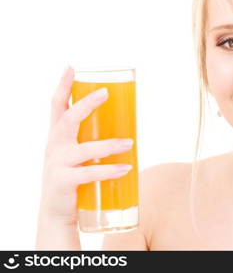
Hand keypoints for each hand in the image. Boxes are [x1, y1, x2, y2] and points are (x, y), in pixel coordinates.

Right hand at [39, 66, 133, 225]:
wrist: (56, 213)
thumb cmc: (71, 179)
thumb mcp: (75, 156)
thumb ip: (90, 141)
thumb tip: (126, 130)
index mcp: (57, 136)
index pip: (56, 106)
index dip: (62, 86)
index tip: (70, 67)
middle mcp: (54, 146)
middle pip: (68, 119)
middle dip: (86, 104)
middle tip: (106, 93)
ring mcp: (56, 164)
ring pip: (85, 149)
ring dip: (110, 144)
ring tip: (131, 142)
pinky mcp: (64, 182)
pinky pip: (89, 174)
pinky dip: (109, 170)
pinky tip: (125, 168)